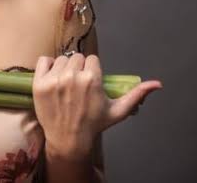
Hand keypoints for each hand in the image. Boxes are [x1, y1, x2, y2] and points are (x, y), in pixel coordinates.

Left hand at [32, 53, 161, 158]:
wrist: (69, 140)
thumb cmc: (94, 124)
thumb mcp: (118, 110)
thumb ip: (137, 94)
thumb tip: (157, 84)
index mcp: (93, 79)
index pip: (92, 59)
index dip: (92, 70)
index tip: (90, 82)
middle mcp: (73, 76)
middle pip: (76, 58)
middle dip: (79, 68)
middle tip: (78, 85)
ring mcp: (54, 79)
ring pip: (61, 59)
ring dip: (63, 68)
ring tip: (66, 85)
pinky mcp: (39, 83)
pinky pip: (43, 60)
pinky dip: (47, 66)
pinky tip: (52, 78)